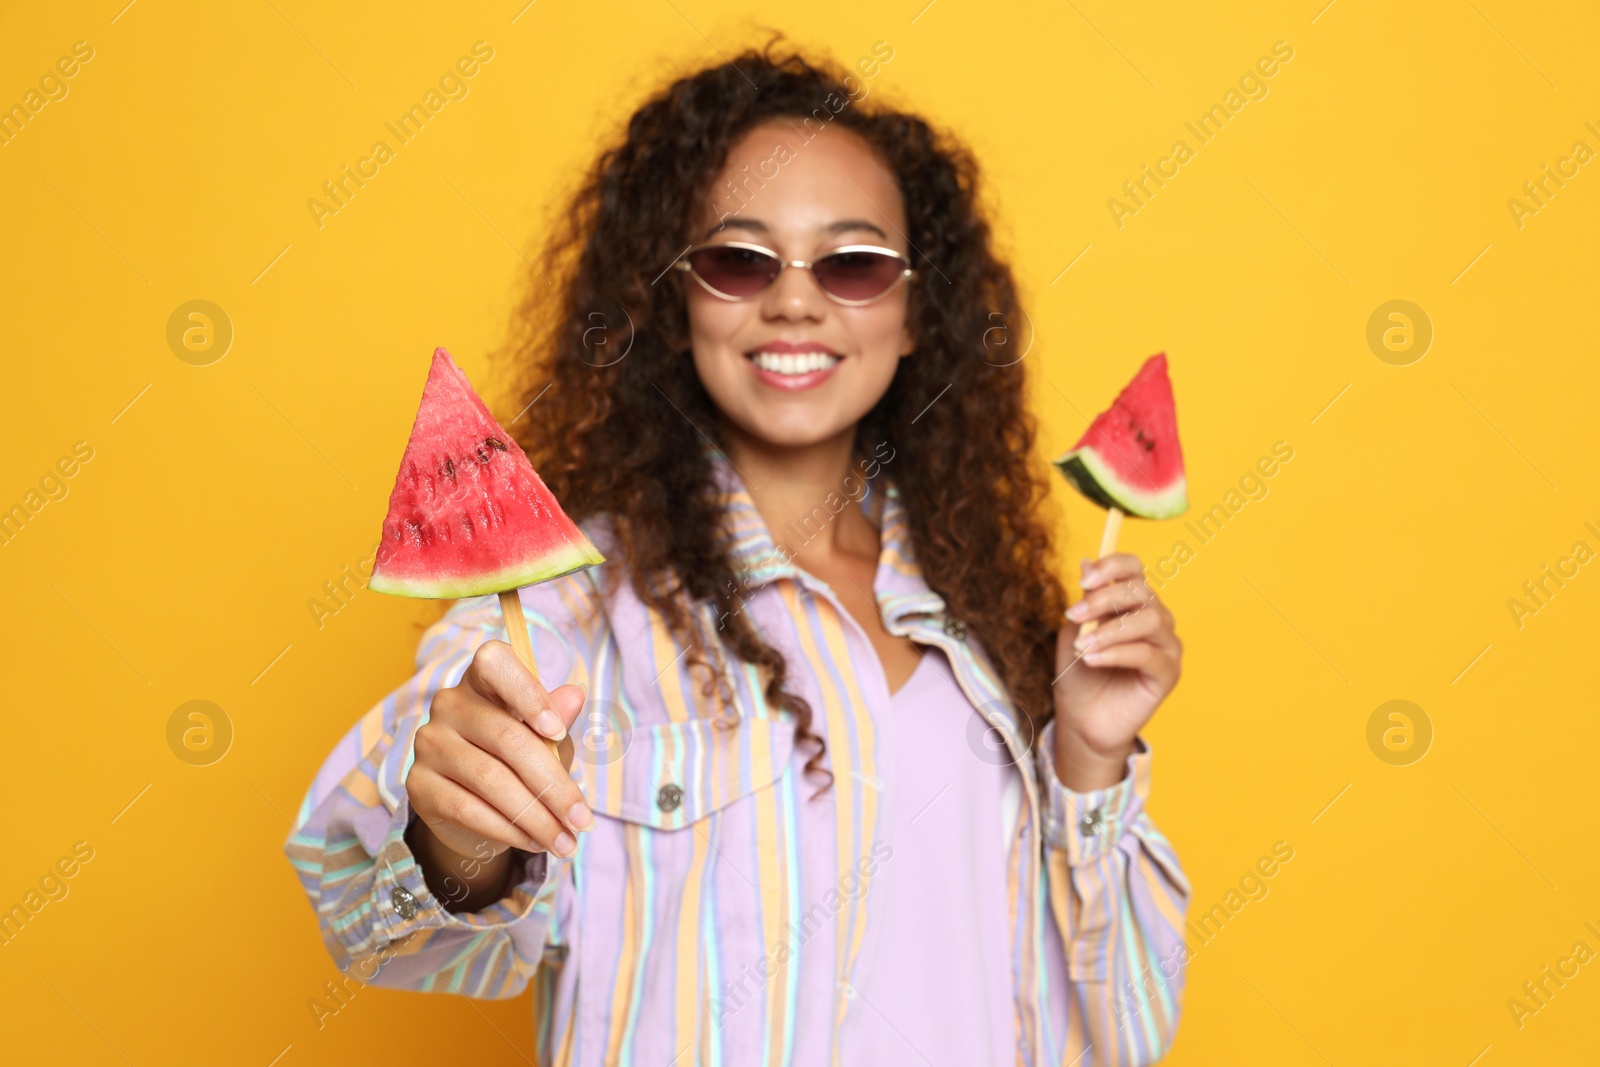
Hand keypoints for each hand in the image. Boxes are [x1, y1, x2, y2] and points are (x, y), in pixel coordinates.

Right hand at [409, 640, 592, 866]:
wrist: (471, 808)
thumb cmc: (516, 760)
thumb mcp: (544, 739)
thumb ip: (557, 720)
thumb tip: (575, 694)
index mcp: (482, 680)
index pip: (495, 663)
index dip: (527, 693)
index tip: (558, 731)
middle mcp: (449, 705)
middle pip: (507, 738)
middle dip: (553, 786)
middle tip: (582, 819)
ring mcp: (429, 744)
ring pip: (490, 780)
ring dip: (535, 817)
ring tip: (565, 842)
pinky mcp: (418, 785)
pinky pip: (468, 809)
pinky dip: (508, 830)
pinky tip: (533, 842)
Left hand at [1052, 553, 1181, 790]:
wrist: (1082, 720)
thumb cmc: (1079, 674)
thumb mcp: (1075, 631)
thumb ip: (1085, 601)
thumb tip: (1087, 561)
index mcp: (1133, 603)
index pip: (1134, 569)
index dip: (1112, 567)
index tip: (1083, 580)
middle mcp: (1155, 618)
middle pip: (1142, 591)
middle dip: (1103, 600)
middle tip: (1073, 616)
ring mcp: (1166, 645)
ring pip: (1149, 620)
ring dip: (1110, 630)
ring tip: (1084, 646)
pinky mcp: (1169, 673)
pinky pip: (1148, 654)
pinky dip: (1117, 653)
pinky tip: (1093, 660)